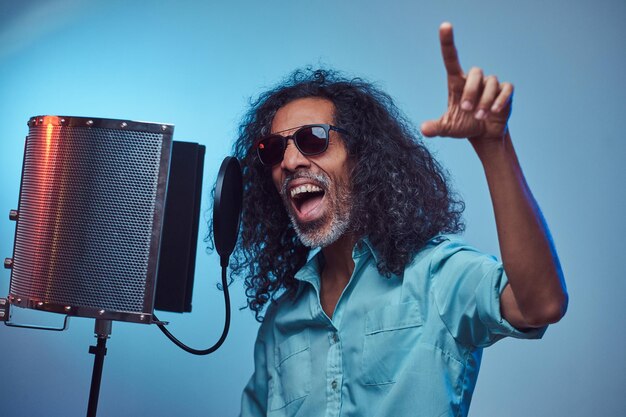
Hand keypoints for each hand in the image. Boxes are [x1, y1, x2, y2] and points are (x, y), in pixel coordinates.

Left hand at [421, 22, 512, 142]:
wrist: (483, 135)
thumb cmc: (463, 126)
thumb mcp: (447, 128)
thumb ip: (436, 127)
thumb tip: (423, 130)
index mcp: (457, 83)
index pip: (452, 58)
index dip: (448, 42)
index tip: (445, 25)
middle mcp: (474, 80)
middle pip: (475, 72)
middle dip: (471, 90)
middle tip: (467, 108)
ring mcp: (491, 85)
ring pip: (491, 82)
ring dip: (485, 101)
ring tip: (479, 116)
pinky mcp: (505, 92)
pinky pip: (506, 89)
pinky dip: (500, 100)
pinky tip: (494, 111)